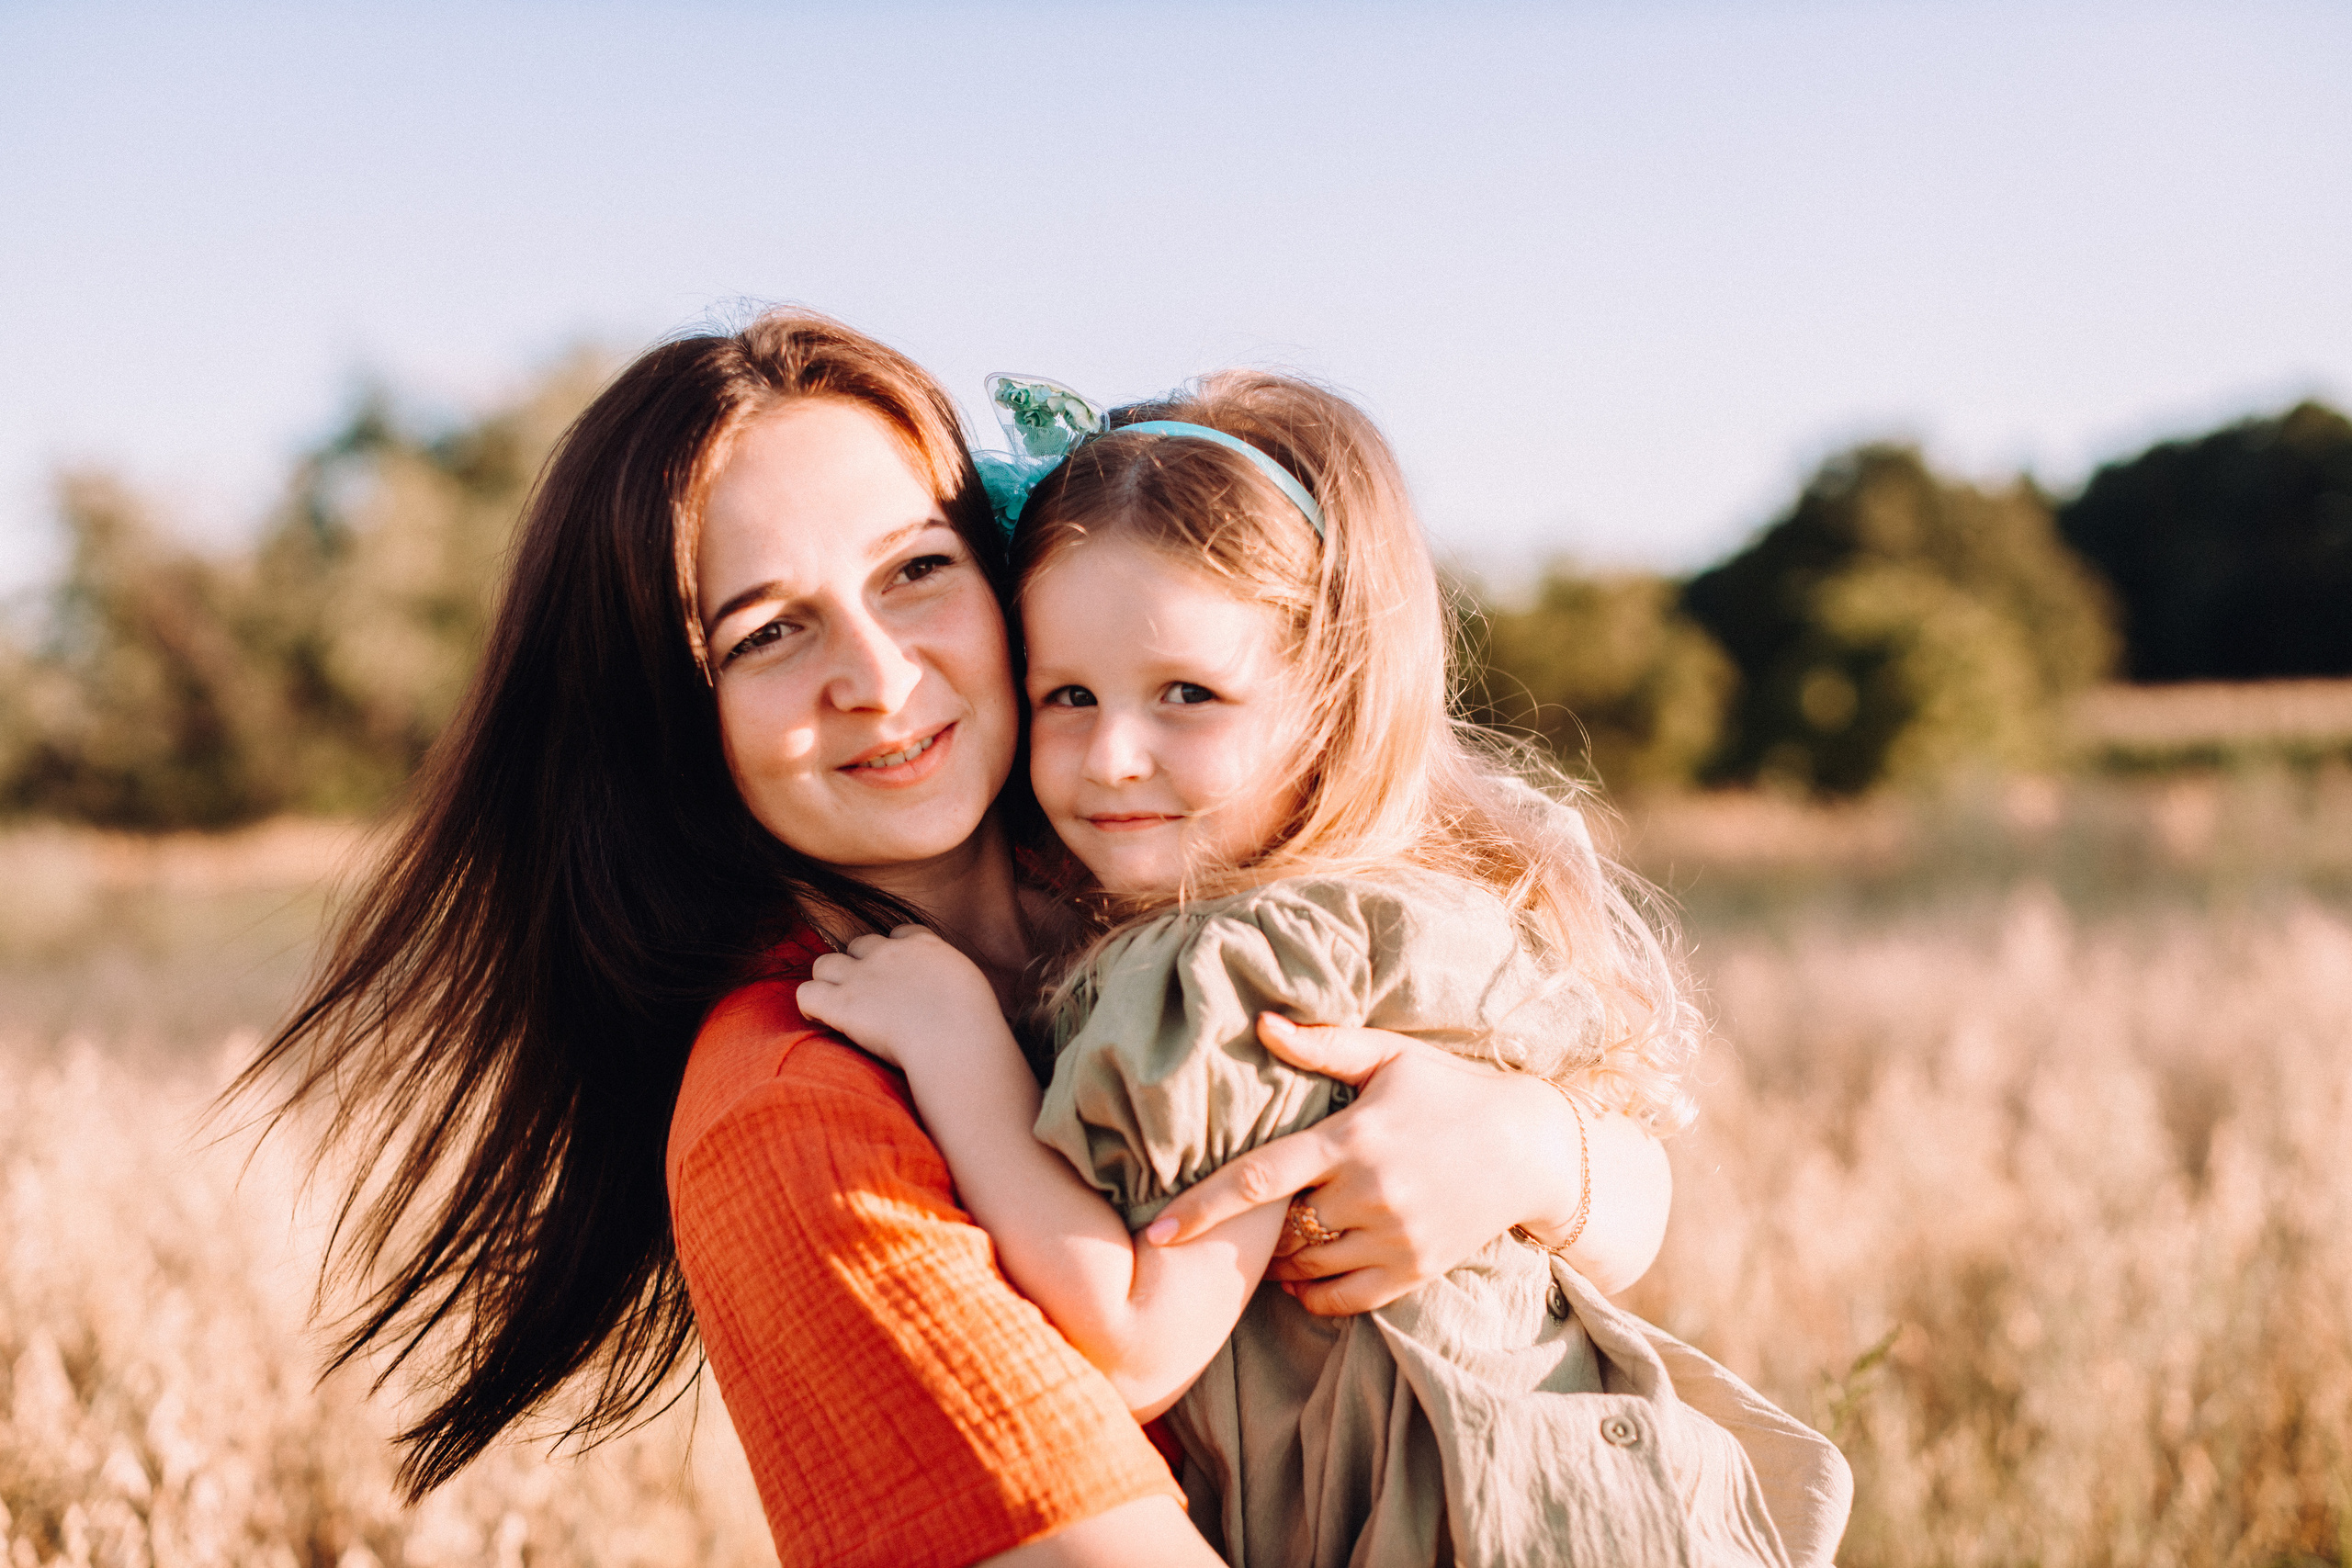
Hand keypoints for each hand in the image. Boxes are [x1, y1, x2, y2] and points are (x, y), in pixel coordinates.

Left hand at [797, 926, 1001, 1071]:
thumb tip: (948, 997)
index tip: (898, 977)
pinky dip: (809, 1004)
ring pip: (824, 963)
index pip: (898, 934)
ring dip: (828, 981)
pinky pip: (806, 992)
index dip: (893, 953)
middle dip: (858, 966)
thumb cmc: (973, 1021)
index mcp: (923, 945)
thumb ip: (950, 980)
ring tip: (837, 1006)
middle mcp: (887, 953)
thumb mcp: (970, 984)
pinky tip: (820, 1018)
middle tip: (867, 997)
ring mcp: (861, 976)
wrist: (955, 1038)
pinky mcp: (841, 1004)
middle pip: (858, 945)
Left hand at [1137, 1017, 1547, 1313]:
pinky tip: (1300, 1277)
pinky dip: (1310, 1295)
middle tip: (1223, 1226)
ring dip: (1275, 1263)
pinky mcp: (1415, 1271)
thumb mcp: (1389, 1056)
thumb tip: (1260, 1025)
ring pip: (1305, 1270)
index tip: (1156, 1232)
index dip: (1202, 1209)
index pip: (1259, 1180)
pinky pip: (1342, 1301)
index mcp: (1352, 1140)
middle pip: (1278, 1231)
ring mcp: (1395, 1239)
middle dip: (1245, 1233)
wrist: (1531, 1147)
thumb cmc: (1449, 1090)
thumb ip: (1322, 1045)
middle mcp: (1370, 1195)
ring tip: (1266, 1244)